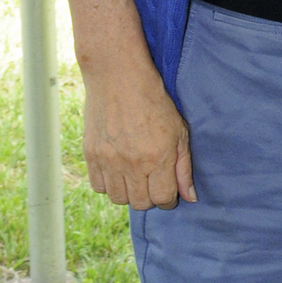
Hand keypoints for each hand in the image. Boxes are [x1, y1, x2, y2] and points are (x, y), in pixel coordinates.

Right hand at [82, 53, 195, 208]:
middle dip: (150, 197)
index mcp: (157, 159)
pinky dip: (108, 183)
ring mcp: (109, 161)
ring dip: (129, 192)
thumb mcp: (179, 133)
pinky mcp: (91, 155)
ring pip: (118, 199)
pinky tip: (117, 170)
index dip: (167, 198)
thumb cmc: (155, 103)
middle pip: (140, 203)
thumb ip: (184, 169)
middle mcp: (132, 164)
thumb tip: (190, 198)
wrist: (119, 78)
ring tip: (134, 176)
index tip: (167, 190)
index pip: (162, 199)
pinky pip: (98, 186)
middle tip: (152, 181)